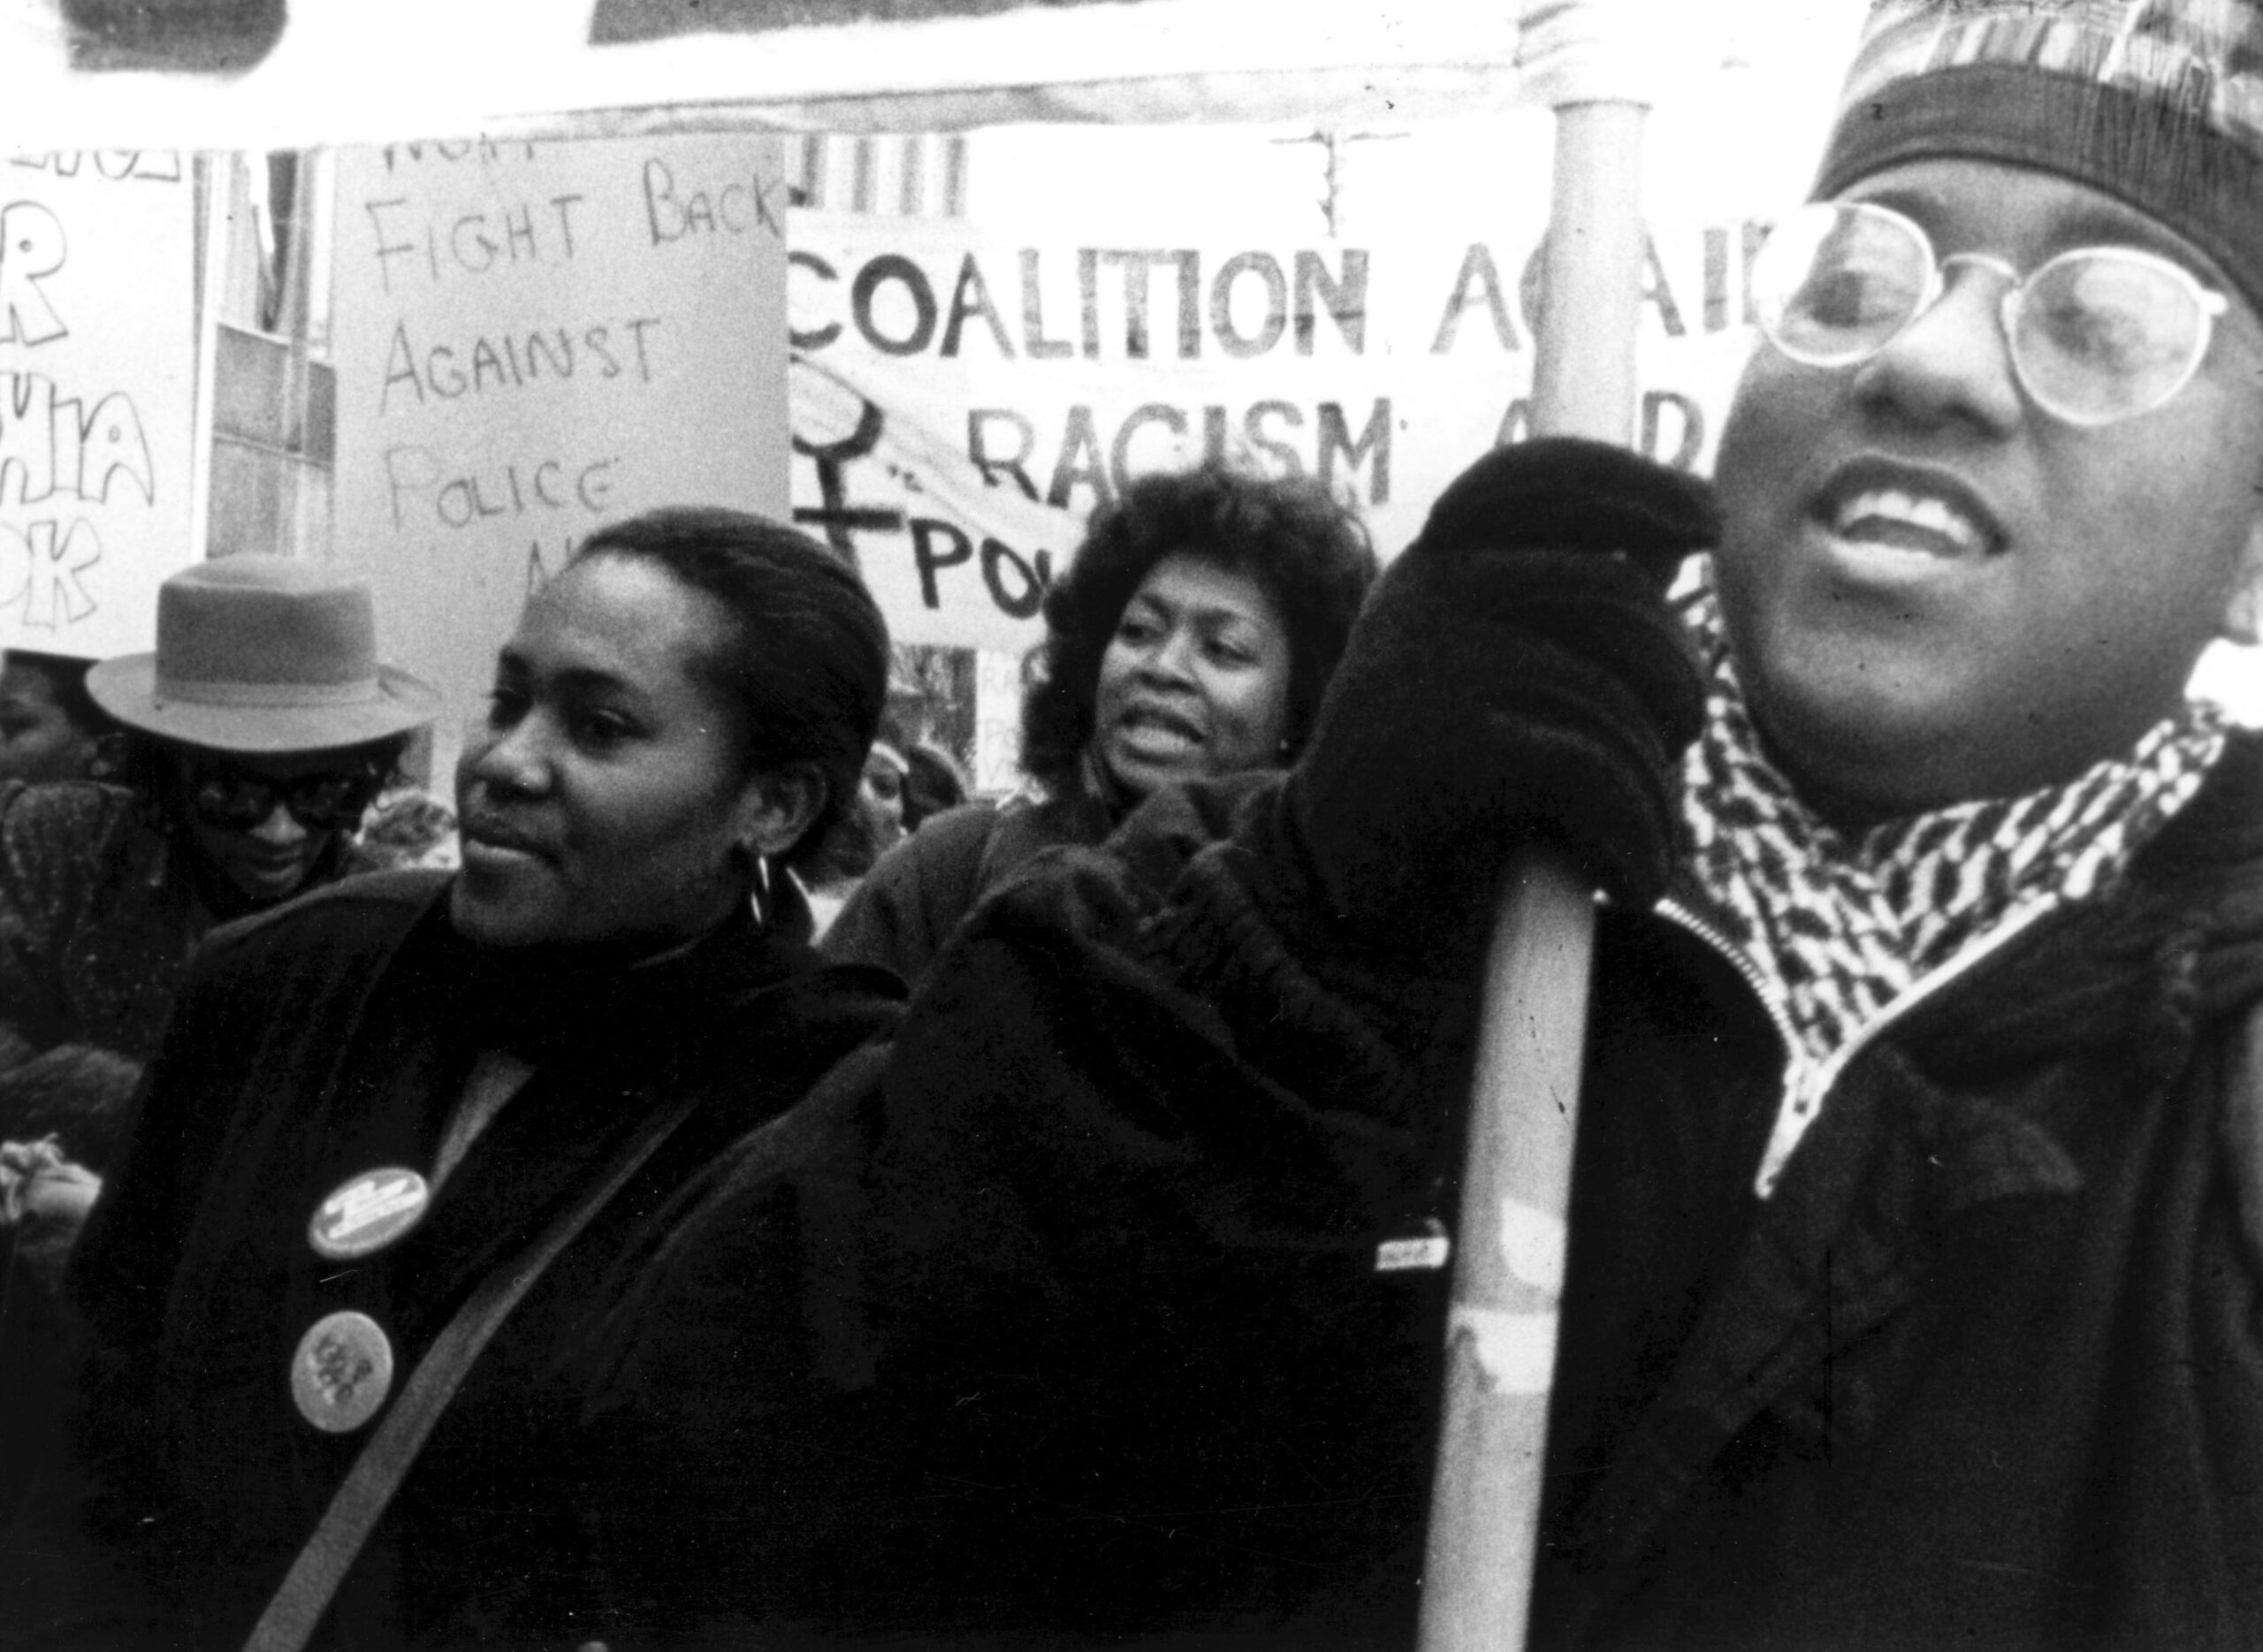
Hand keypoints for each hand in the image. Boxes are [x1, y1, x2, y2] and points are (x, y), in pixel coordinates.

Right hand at [1281, 437, 1714, 962]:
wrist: (1335, 885)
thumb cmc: (1436, 777)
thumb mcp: (1488, 669)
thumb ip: (1562, 606)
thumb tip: (1661, 543)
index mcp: (1433, 565)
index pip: (1531, 481)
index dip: (1629, 484)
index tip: (1708, 521)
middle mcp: (1423, 593)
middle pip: (1612, 592)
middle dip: (1676, 674)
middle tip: (1680, 737)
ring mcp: (1429, 659)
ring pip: (1611, 694)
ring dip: (1656, 784)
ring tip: (1650, 833)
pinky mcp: (1443, 741)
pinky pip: (1591, 768)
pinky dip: (1635, 834)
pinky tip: (1634, 876)